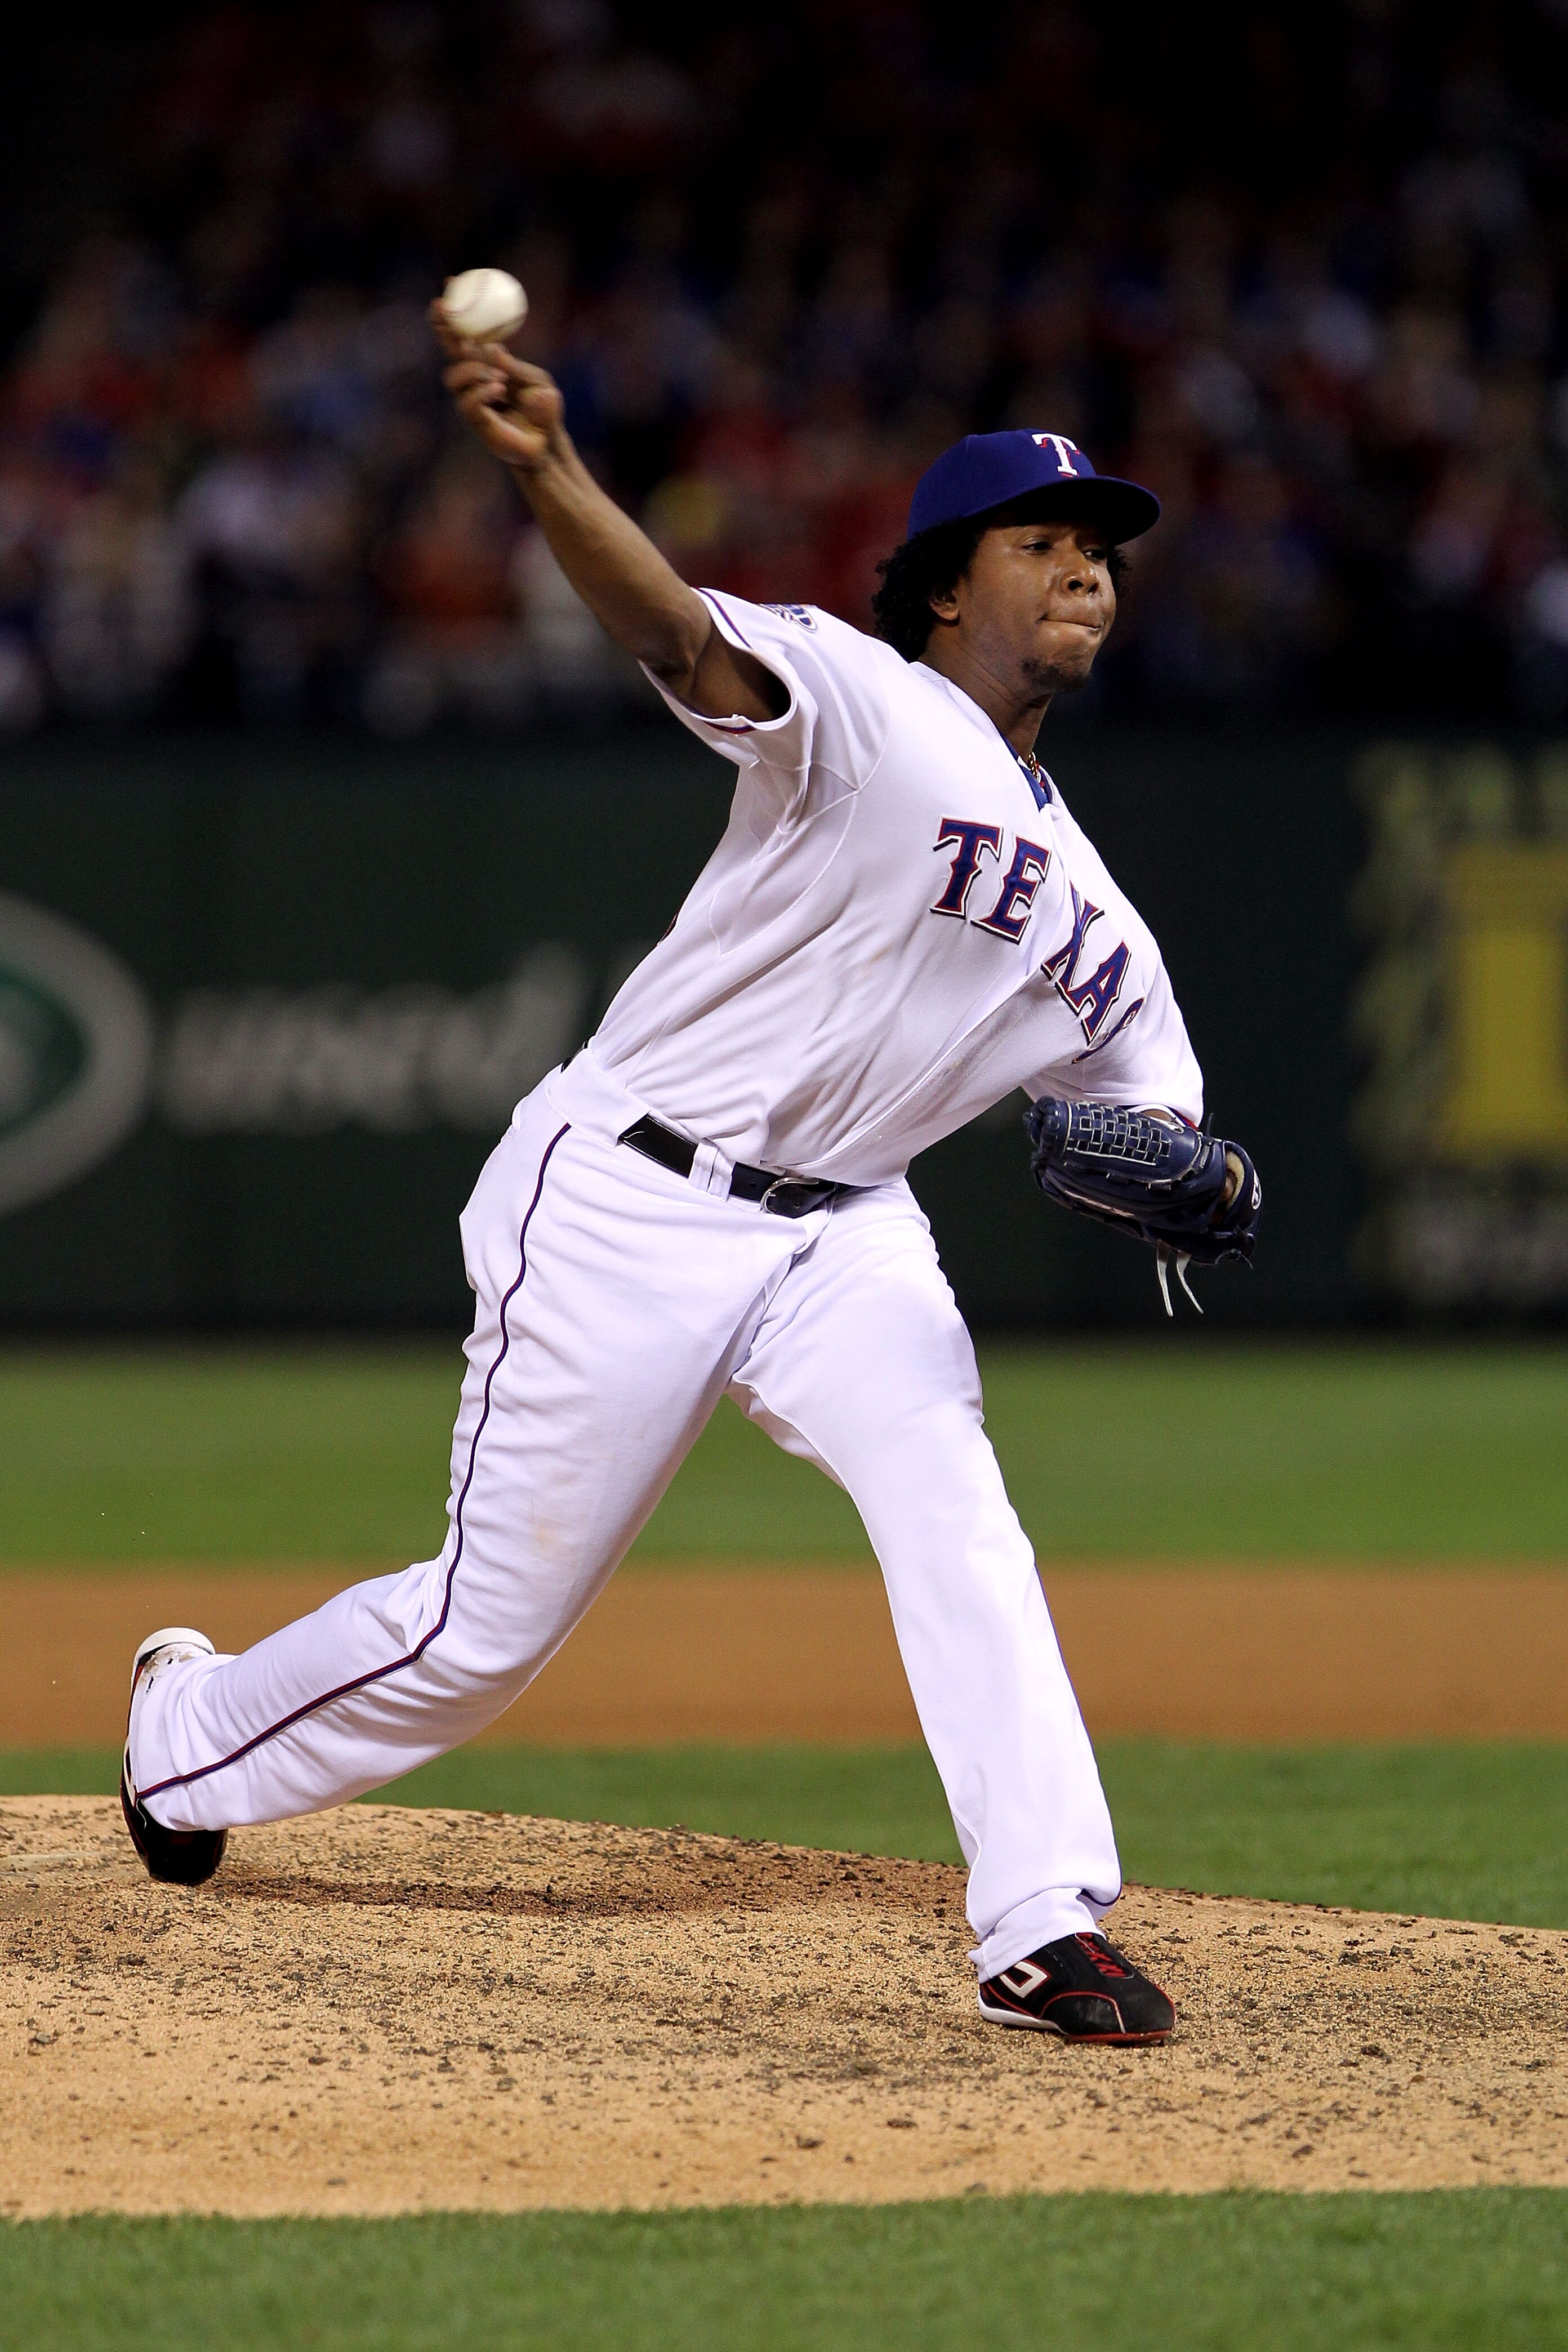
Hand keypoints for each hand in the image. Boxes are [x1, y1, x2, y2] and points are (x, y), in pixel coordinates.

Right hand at [430, 302, 567, 475]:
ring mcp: (473, 401)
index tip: (451, 282)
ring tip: (500, 379)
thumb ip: (516, 366)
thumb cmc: (544, 411)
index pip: (469, 335)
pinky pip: (468, 402)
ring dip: (474, 371)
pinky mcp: (477, 423)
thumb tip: (493, 349)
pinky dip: (483, 392)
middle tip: (442, 307)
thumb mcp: (538, 381)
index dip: (459, 311)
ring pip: (454, 377)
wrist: (548, 445)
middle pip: (451, 351)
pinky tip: (500, 391)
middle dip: (444, 327)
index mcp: (491, 364)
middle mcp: (477, 380)